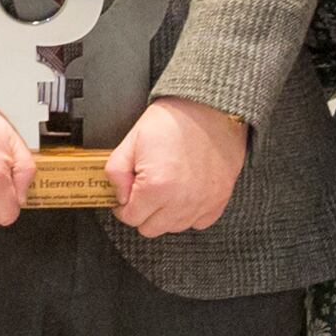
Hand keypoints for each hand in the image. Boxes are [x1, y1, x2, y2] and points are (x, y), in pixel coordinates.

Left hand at [107, 96, 249, 237]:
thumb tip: (119, 195)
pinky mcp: (219, 199)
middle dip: (142, 212)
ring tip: (164, 189)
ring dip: (165, 214)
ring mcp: (203, 202)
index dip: (123, 206)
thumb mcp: (132, 140)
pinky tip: (184, 194)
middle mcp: (182, 201)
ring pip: (174, 227)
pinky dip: (189, 213)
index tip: (125, 196)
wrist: (210, 107)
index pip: (130, 218)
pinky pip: (199, 222)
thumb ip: (116, 172)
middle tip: (142, 191)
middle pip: (151, 228)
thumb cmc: (174, 119)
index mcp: (157, 187)